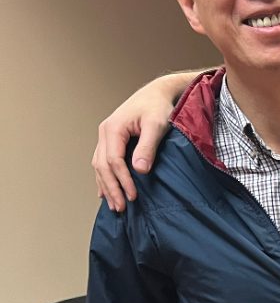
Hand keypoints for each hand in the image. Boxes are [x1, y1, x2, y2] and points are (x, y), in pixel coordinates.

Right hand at [92, 74, 185, 212]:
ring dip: (106, 186)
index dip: (122, 181)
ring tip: (114, 205)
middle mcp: (105, 133)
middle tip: (121, 207)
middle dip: (112, 188)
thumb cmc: (158, 107)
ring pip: (99, 166)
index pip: (113, 161)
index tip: (133, 196)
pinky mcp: (111, 140)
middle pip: (102, 166)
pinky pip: (102, 162)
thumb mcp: (156, 125)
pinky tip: (106, 192)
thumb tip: (140, 169)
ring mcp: (106, 136)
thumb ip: (148, 146)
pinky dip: (104, 178)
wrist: (157, 94)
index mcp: (113, 129)